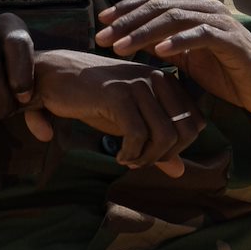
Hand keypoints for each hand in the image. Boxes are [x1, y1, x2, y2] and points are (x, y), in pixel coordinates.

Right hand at [32, 49, 203, 177]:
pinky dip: (131, 154)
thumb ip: (158, 146)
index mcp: (167, 82)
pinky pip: (138, 135)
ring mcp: (139, 85)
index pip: (196, 124)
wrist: (55, 76)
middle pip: (186, 132)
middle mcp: (158, 79)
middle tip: (140, 162)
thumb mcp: (132, 123)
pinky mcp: (118, 95)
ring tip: (129, 160)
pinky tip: (118, 155)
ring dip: (147, 158)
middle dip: (165, 156)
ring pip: (165, 136)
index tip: (152, 154)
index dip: (178, 148)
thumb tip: (181, 172)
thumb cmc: (95, 100)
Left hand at [96, 0, 250, 115]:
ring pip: (175, 18)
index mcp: (195, 10)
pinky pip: (201, 35)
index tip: (101, 22)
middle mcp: (207, 9)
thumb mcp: (188, 60)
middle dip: (127, 21)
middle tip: (102, 37)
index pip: (155, 0)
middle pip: (160, 6)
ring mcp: (221, 22)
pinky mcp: (232, 40)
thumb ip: (164, 46)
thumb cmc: (228, 75)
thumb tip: (130, 40)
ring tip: (120, 46)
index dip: (126, 8)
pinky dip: (178, 42)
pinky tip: (157, 53)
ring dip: (144, 32)